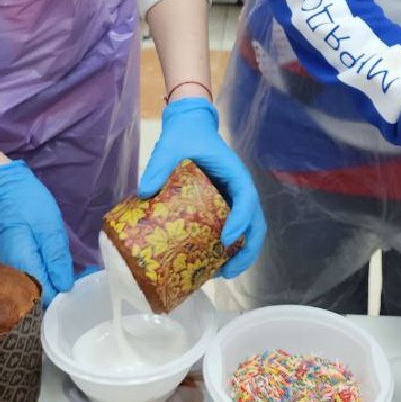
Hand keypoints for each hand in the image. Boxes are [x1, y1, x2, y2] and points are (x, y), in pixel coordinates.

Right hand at [0, 160, 74, 304]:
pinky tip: (58, 262)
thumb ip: (56, 260)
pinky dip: (47, 271)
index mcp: (24, 268)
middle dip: (61, 288)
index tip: (81, 286)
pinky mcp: (16, 262)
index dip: (64, 296)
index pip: (45, 299)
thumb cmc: (30, 206)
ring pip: (37, 286)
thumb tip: (65, 287)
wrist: (7, 190)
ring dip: (55, 279)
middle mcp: (14, 275)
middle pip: (40, 296)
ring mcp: (13, 269)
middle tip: (81, 275)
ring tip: (74, 268)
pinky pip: (33, 275)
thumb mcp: (50, 230)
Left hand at [139, 97, 265, 276]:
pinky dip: (228, 249)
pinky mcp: (223, 207)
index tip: (226, 239)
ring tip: (221, 274)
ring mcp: (233, 200)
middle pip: (256, 223)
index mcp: (234, 173)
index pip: (247, 197)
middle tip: (228, 271)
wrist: (189, 128)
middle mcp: (239, 189)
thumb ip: (159, 166)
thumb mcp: (170, 146)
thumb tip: (145, 193)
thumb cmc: (185, 136)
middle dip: (247, 249)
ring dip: (241, 254)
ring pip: (249, 231)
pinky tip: (210, 263)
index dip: (241, 220)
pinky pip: (232, 229)